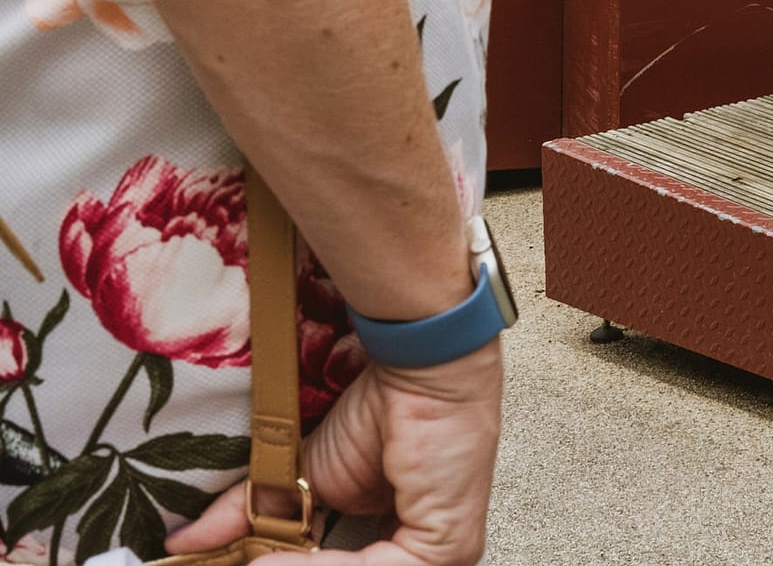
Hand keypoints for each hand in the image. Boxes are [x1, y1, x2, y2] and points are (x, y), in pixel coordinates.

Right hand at [164, 344, 503, 564]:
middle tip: (242, 563)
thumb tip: (184, 543)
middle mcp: (419, 554)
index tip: (241, 562)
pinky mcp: (447, 545)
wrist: (417, 366)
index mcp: (394, 540)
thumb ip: (248, 515)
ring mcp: (440, 553)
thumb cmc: (379, 409)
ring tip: (250, 564)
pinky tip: (274, 560)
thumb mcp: (297, 476)